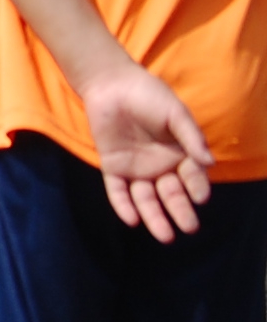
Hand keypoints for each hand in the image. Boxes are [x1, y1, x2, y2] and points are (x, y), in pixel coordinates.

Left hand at [82, 59, 212, 241]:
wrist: (112, 85)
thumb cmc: (149, 96)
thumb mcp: (175, 113)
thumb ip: (191, 136)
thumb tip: (209, 162)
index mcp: (180, 155)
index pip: (192, 177)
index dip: (197, 187)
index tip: (201, 197)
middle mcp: (160, 167)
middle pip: (172, 194)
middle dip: (181, 211)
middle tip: (189, 228)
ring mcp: (136, 169)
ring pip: (146, 199)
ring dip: (155, 217)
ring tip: (165, 236)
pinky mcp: (112, 167)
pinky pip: (117, 190)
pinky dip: (123, 205)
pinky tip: (132, 220)